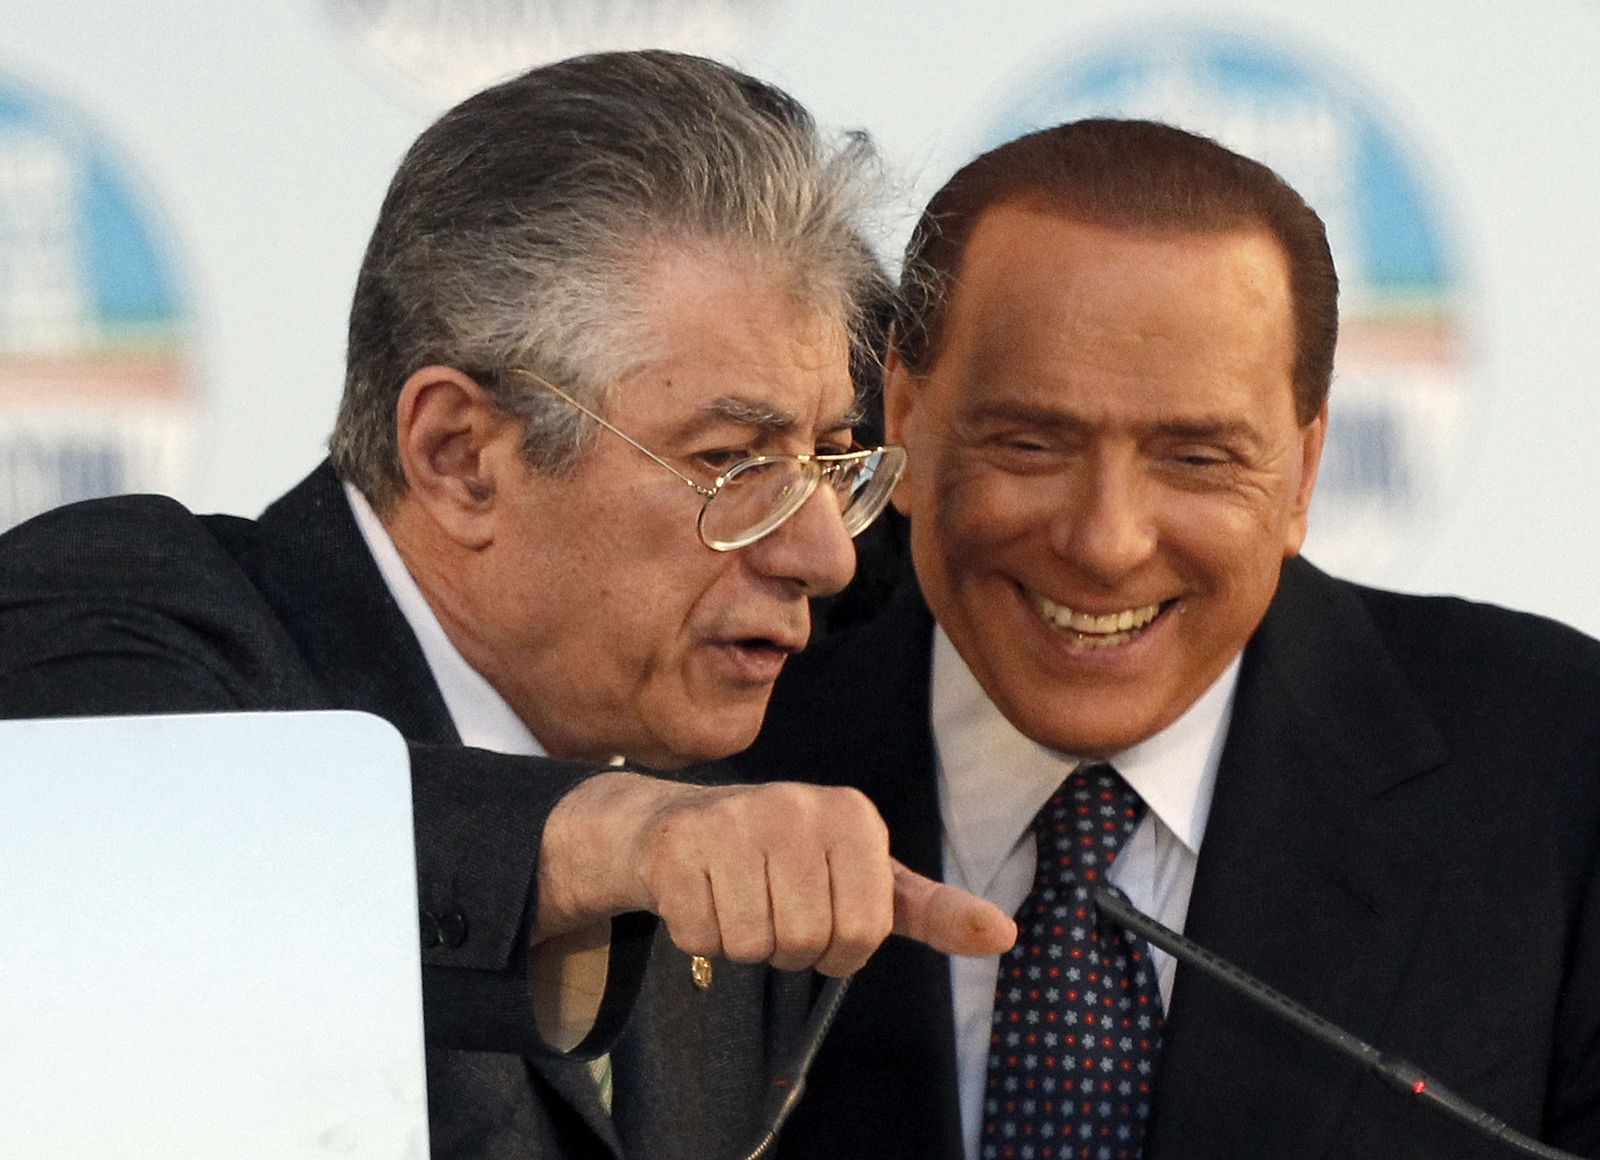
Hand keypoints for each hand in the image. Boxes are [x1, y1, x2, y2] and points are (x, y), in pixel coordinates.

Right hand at [538, 772, 1014, 974]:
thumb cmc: (783, 859)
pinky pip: (701, 938)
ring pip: (752, 945)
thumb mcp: (864, 877)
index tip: (825, 918)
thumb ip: (932, 910)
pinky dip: (699, 935)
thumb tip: (1004, 935)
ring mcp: (733, 820)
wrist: (674, 827)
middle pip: (805, 943)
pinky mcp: (678, 846)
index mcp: (852, 814)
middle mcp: (796, 804)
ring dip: (743, 943)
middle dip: (789, 949)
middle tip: (772, 908)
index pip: (864, 931)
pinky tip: (701, 893)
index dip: (841, 949)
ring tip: (737, 896)